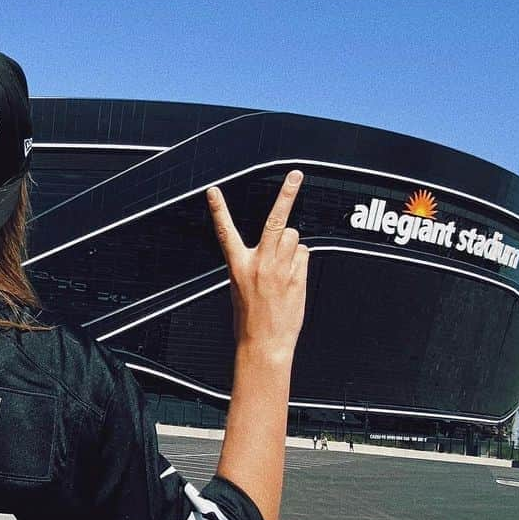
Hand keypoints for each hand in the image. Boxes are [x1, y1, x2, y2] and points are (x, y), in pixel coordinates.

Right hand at [206, 170, 308, 360]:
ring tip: (284, 265)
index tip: (214, 192)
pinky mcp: (298, 277)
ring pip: (293, 237)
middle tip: (296, 174)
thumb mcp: (240, 288)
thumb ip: (256, 262)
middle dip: (287, 194)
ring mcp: (281, 269)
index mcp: (238, 267)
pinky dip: (299, 261)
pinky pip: (304, 255)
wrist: (264, 345)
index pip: (225, 232)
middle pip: (276, 221)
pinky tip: (292, 278)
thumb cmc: (250, 320)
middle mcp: (260, 264)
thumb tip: (279, 242)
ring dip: (291, 244)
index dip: (219, 210)